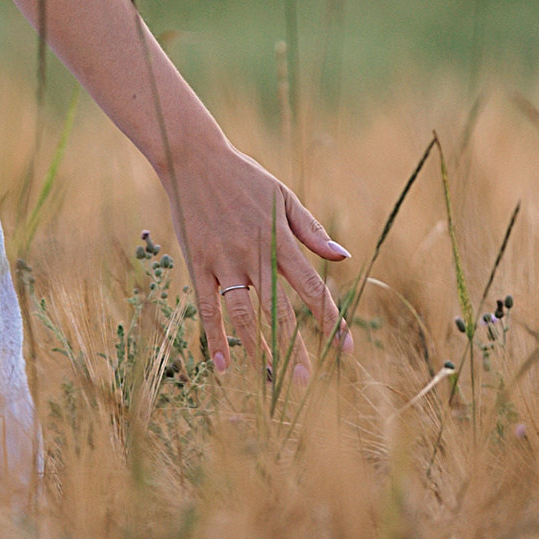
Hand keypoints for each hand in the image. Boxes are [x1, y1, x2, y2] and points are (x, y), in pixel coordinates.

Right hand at [161, 131, 348, 377]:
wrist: (194, 158)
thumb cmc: (244, 177)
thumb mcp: (283, 197)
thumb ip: (311, 230)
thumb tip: (343, 257)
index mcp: (280, 239)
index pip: (312, 288)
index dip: (329, 320)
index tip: (344, 348)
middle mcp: (254, 254)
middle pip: (279, 310)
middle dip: (294, 348)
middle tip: (305, 381)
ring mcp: (224, 260)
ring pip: (243, 315)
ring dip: (256, 349)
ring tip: (268, 380)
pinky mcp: (198, 263)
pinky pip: (207, 307)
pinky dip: (215, 338)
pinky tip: (224, 367)